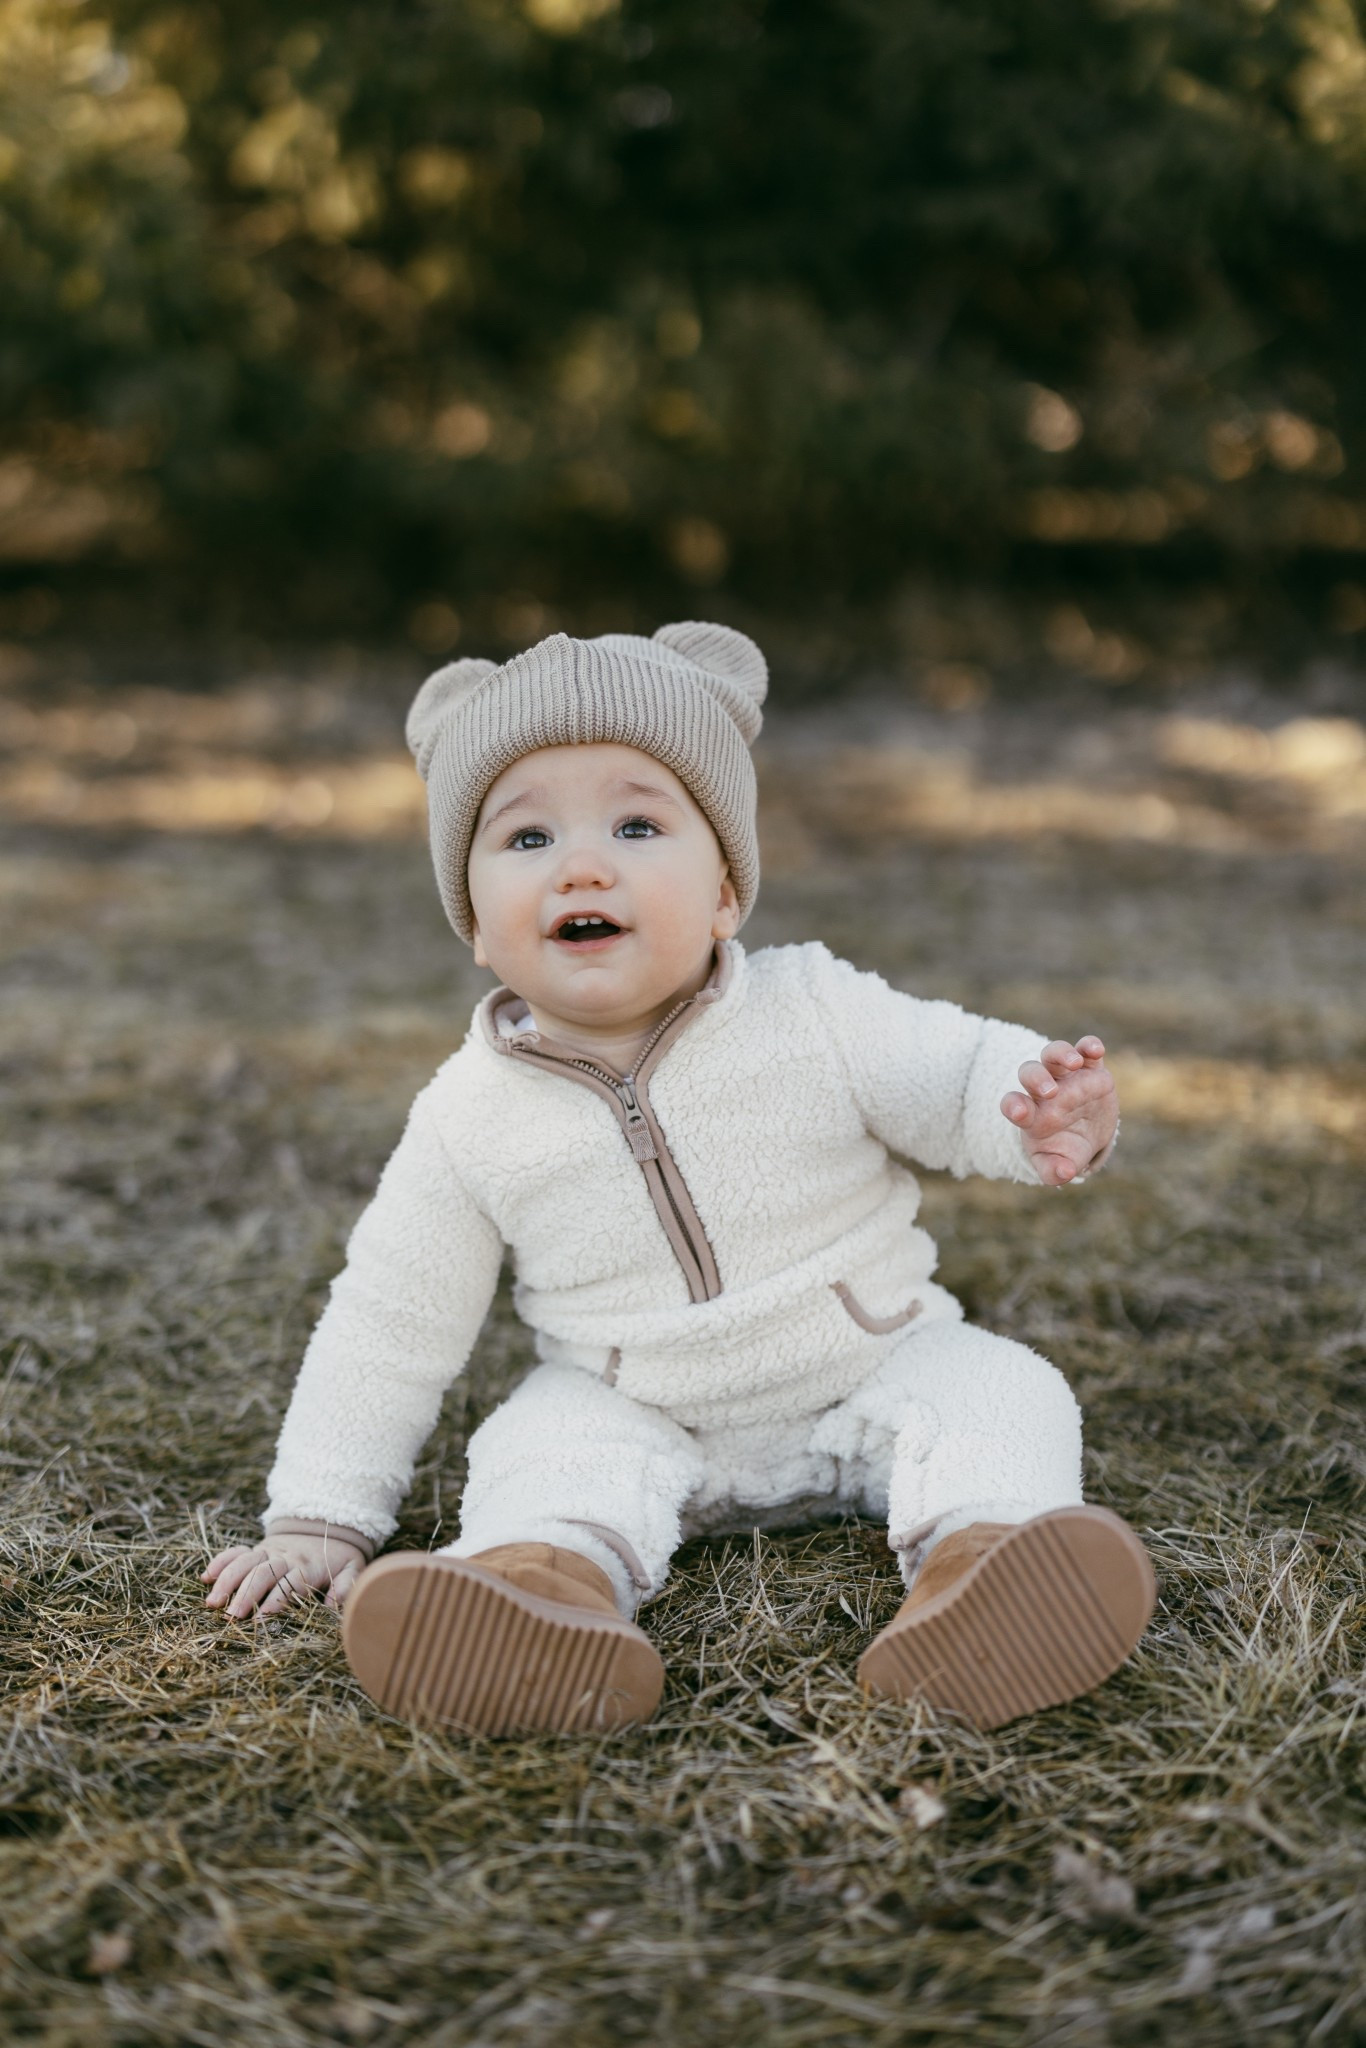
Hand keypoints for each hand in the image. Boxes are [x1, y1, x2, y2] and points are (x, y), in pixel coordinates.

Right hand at [202, 1531, 366, 1618]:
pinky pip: (236, 1552)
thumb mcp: (352, 1568)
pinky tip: (205, 1577)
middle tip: (231, 1616)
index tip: (261, 1619)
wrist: (328, 1526)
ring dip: (227, 1581)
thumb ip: (346, 1585)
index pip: (289, 1583)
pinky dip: (221, 1562)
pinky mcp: (258, 1549)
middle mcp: (284, 1557)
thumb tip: (336, 1605)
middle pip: (262, 1574)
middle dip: (245, 1595)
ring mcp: (268, 1551)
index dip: (275, 1600)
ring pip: (244, 1563)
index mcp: (306, 1565)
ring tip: (212, 1603)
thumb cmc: (339, 1557)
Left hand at [1000, 1036, 1117, 1187]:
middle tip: (1049, 1091)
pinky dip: (1089, 1046)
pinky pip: (1086, 1050)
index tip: (1019, 1111)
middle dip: (1037, 1078)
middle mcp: (1045, 1090)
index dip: (1013, 1105)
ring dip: (1060, 1054)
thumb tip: (1064, 1174)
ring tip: (1072, 1063)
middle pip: (1031, 1073)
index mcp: (1031, 1114)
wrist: (1087, 1134)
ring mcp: (1067, 1076)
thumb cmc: (1065, 1149)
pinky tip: (1094, 1050)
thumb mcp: (1058, 1164)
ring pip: (1054, 1054)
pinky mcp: (1091, 1067)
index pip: (1013, 1104)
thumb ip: (1054, 1172)